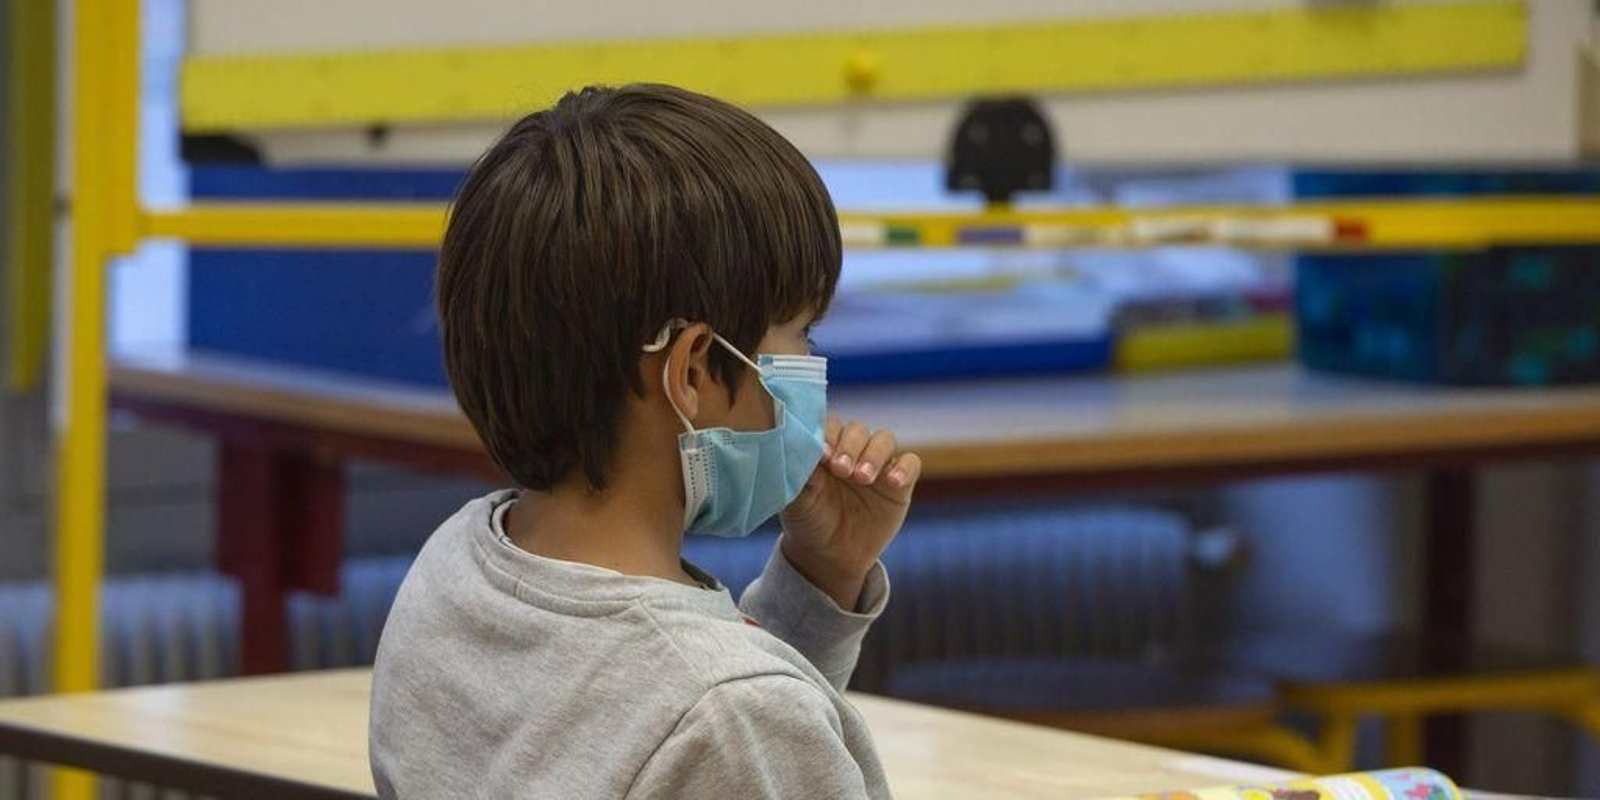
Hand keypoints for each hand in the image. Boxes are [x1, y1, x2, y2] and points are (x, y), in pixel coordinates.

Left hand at [779, 416, 921, 609]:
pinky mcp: (900, 483)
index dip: (828, 436)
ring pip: (884, 440)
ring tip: (863, 478)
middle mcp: (852, 451)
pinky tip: (893, 482)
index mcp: (825, 449)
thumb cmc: (810, 522)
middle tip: (842, 469)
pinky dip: (904, 468)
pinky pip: (911, 463)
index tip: (822, 455)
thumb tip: (809, 457)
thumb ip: (802, 480)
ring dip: (874, 454)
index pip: (830, 427)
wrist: (831, 556)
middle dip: (850, 446)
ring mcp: (878, 465)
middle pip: (857, 430)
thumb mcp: (798, 504)